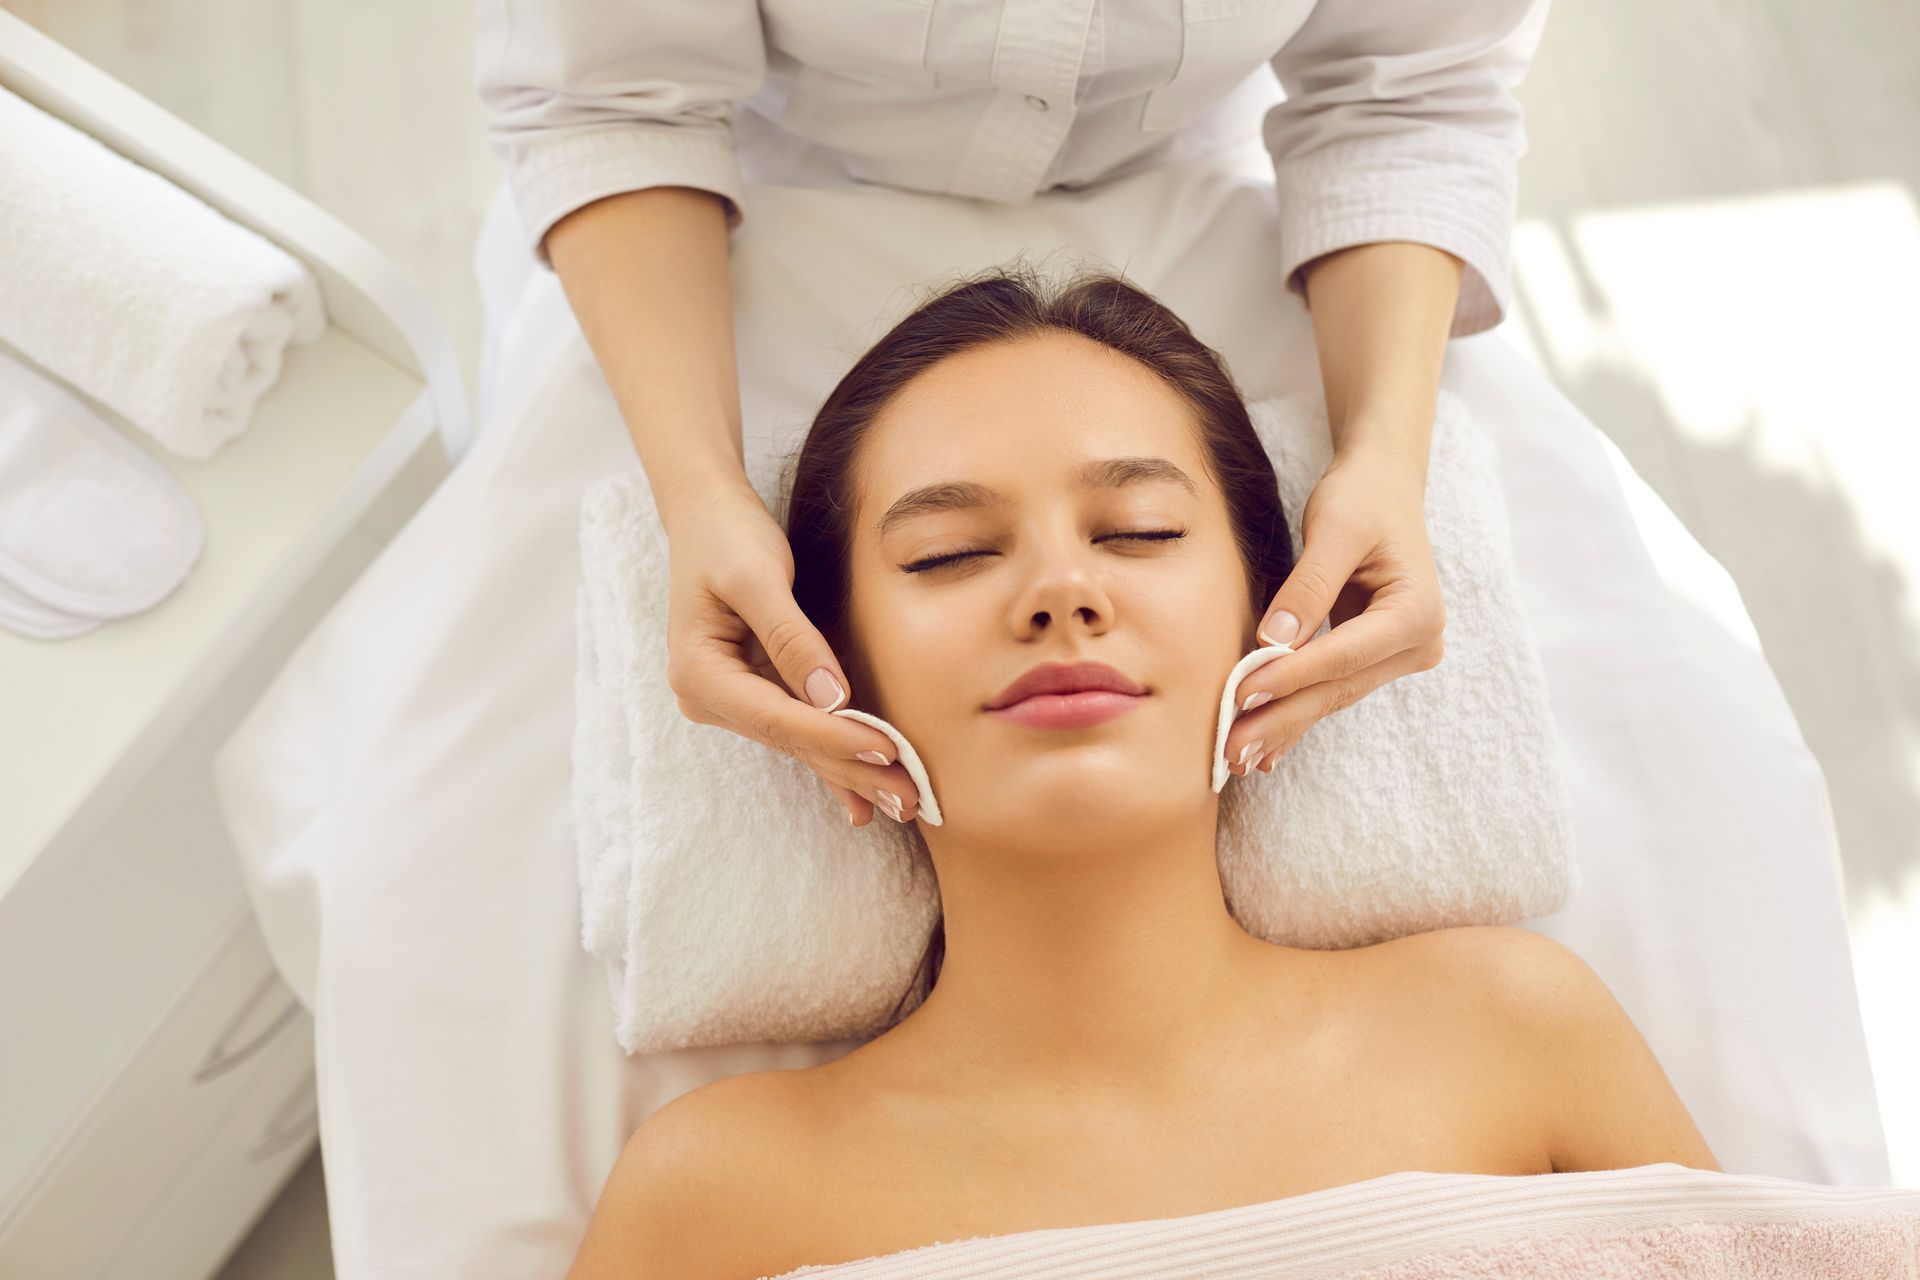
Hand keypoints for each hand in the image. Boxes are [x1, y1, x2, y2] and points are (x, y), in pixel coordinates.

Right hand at [660, 480, 923, 826]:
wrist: (705, 513)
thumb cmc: (727, 534)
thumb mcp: (757, 575)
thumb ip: (791, 636)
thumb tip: (830, 697)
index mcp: (700, 672)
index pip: (777, 718)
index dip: (835, 737)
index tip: (889, 751)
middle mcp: (709, 698)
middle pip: (791, 741)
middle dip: (852, 770)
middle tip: (911, 798)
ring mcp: (730, 699)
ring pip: (799, 743)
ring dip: (850, 772)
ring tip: (903, 803)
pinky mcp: (754, 692)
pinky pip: (799, 729)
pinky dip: (833, 756)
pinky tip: (862, 798)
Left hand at [1224, 448, 1446, 775]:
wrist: (1384, 486)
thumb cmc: (1362, 498)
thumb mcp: (1334, 528)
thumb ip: (1307, 586)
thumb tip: (1272, 642)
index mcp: (1416, 612)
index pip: (1342, 655)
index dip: (1290, 677)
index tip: (1241, 695)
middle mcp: (1418, 643)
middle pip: (1337, 689)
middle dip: (1280, 719)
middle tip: (1230, 750)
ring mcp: (1400, 657)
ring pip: (1331, 697)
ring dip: (1282, 726)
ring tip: (1235, 757)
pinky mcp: (1375, 659)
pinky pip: (1330, 690)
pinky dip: (1294, 714)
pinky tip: (1264, 750)